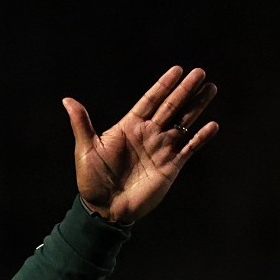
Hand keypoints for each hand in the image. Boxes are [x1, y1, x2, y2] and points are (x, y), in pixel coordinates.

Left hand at [64, 66, 218, 223]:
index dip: (163, 86)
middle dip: (185, 90)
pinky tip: (212, 125)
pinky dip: (201, 138)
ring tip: (210, 88)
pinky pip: (189, 148)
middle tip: (200, 72)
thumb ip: (82, 124)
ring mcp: (161, 149)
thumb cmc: (92, 180)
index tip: (177, 70)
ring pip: (183, 122)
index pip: (150, 101)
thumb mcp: (86, 149)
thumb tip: (67, 100)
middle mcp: (148, 134)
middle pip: (171, 107)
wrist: (104, 209)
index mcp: (129, 127)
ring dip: (197, 106)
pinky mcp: (171, 166)